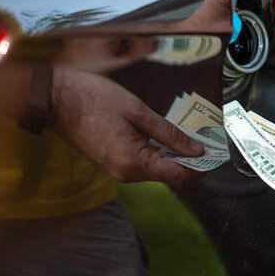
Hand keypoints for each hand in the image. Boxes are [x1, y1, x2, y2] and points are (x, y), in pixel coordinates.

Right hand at [50, 67, 203, 185]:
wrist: (55, 99)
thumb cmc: (95, 99)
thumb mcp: (138, 111)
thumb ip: (169, 133)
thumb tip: (196, 150)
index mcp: (134, 162)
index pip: (178, 175)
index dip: (201, 168)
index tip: (218, 155)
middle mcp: (128, 173)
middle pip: (170, 176)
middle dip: (192, 162)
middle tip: (210, 143)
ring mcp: (119, 170)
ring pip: (158, 171)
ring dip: (177, 158)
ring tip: (195, 139)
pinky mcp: (114, 163)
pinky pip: (145, 164)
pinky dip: (161, 154)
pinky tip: (171, 139)